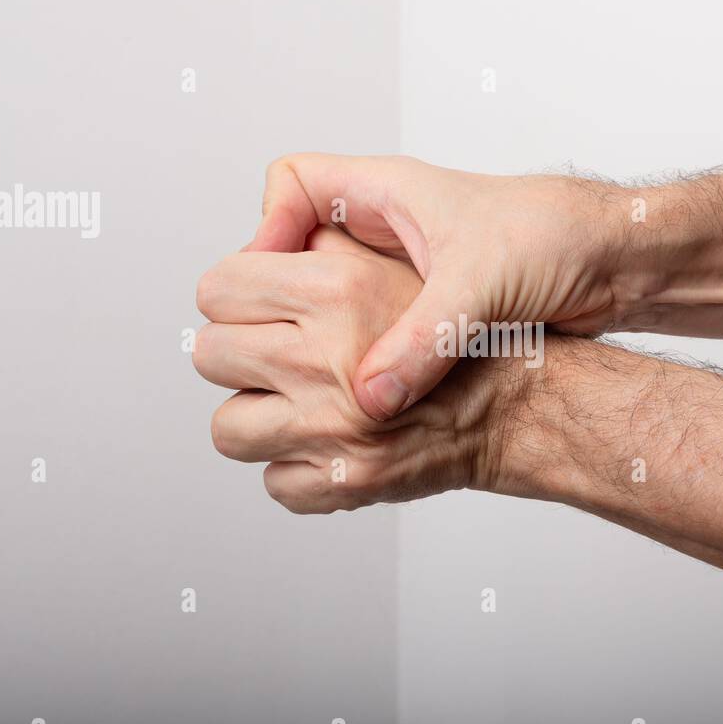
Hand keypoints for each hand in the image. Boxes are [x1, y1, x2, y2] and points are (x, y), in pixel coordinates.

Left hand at [195, 225, 511, 512]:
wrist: (512, 404)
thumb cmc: (451, 332)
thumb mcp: (390, 259)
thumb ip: (316, 241)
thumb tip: (253, 248)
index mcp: (335, 291)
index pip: (218, 289)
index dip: (234, 297)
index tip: (255, 308)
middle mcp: (326, 360)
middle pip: (210, 355)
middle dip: (239, 355)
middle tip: (276, 358)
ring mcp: (332, 429)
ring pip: (227, 428)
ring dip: (256, 419)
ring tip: (294, 406)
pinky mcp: (344, 482)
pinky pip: (274, 482)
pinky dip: (299, 468)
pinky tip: (331, 443)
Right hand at [246, 154, 641, 419]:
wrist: (618, 262)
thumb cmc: (556, 235)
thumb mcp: (480, 285)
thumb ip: (424, 339)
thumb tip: (371, 398)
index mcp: (387, 192)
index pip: (292, 184)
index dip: (267, 227)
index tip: (269, 282)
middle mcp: (391, 227)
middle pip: (301, 250)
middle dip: (288, 297)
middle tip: (283, 344)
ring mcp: (408, 271)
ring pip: (335, 299)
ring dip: (327, 338)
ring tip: (319, 379)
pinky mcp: (431, 312)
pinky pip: (374, 333)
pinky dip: (367, 362)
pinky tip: (369, 395)